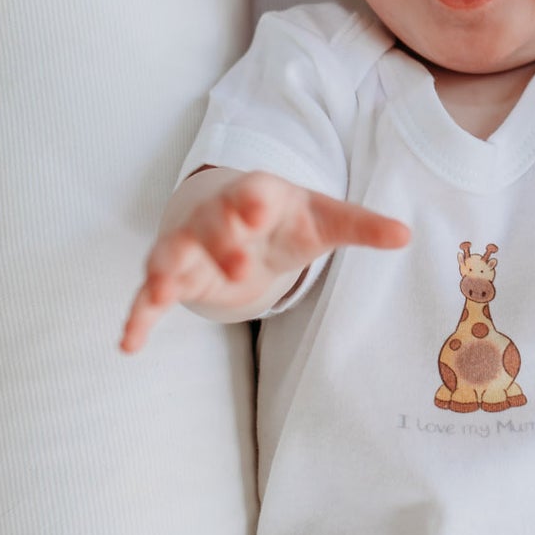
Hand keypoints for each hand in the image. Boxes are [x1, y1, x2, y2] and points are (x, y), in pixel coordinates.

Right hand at [120, 170, 410, 352]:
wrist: (239, 220)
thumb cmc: (287, 219)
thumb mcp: (324, 221)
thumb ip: (361, 227)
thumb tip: (406, 236)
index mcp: (258, 195)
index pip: (254, 190)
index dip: (254, 198)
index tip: (259, 206)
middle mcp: (217, 216)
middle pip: (213, 222)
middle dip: (221, 240)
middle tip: (239, 263)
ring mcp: (189, 244)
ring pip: (172, 253)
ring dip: (166, 270)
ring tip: (159, 291)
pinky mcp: (174, 276)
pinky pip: (148, 294)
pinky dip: (137, 316)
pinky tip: (128, 344)